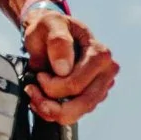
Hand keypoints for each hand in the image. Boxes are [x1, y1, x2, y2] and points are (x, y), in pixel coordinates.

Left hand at [22, 8, 116, 123]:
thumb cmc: (51, 27)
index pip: (76, 84)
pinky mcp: (91, 98)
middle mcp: (106, 73)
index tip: (39, 74)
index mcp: (100, 54)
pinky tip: (41, 101)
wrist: (48, 32)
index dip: (51, 85)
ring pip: (77, 114)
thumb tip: (63, 69)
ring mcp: (100, 87)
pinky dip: (52, 112)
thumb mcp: (51, 24)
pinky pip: (73, 115)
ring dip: (50, 110)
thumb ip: (58, 42)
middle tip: (34, 89)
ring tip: (35, 95)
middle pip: (81, 103)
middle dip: (51, 103)